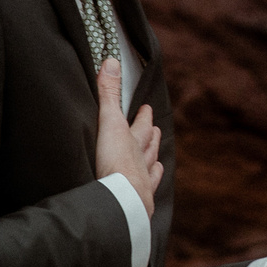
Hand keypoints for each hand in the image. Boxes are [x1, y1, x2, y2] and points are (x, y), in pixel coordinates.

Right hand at [92, 58, 161, 208]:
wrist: (123, 201)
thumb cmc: (114, 163)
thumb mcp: (108, 123)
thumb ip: (109, 94)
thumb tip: (112, 62)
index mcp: (134, 143)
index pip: (141, 126)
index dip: (143, 117)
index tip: (147, 110)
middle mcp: (142, 162)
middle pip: (149, 147)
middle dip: (151, 137)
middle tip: (155, 130)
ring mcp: (142, 184)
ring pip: (151, 170)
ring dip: (153, 162)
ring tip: (157, 161)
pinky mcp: (138, 204)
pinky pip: (146, 195)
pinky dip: (148, 190)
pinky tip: (149, 194)